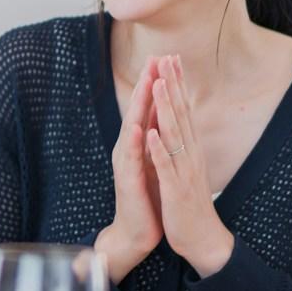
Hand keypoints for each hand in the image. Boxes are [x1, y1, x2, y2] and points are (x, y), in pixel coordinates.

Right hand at [95, 56, 164, 283]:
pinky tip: (137, 128)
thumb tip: (161, 115)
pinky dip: (134, 142)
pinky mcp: (127, 182)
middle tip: (154, 58)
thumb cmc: (146, 197)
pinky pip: (131, 159)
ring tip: (145, 83)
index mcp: (138, 144)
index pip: (148, 108)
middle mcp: (129, 149)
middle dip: (146, 84)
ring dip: (138, 106)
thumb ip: (154, 139)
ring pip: (131, 128)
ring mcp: (126, 164)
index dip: (155, 83)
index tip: (165, 58)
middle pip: (138, 111)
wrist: (136, 232)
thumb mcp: (153, 162)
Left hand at [144, 55, 234, 275]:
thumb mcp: (187, 169)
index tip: (172, 59)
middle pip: (182, 115)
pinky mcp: (176, 190)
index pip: (185, 111)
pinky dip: (158, 149)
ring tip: (157, 84)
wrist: (202, 239)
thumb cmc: (190, 204)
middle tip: (167, 58)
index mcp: (191, 150)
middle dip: (174, 86)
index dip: (178, 85)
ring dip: (166, 109)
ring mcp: (184, 171)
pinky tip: (150, 133)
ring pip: (175, 135)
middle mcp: (191, 155)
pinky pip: (166, 167)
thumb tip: (180, 122)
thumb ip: (184, 145)